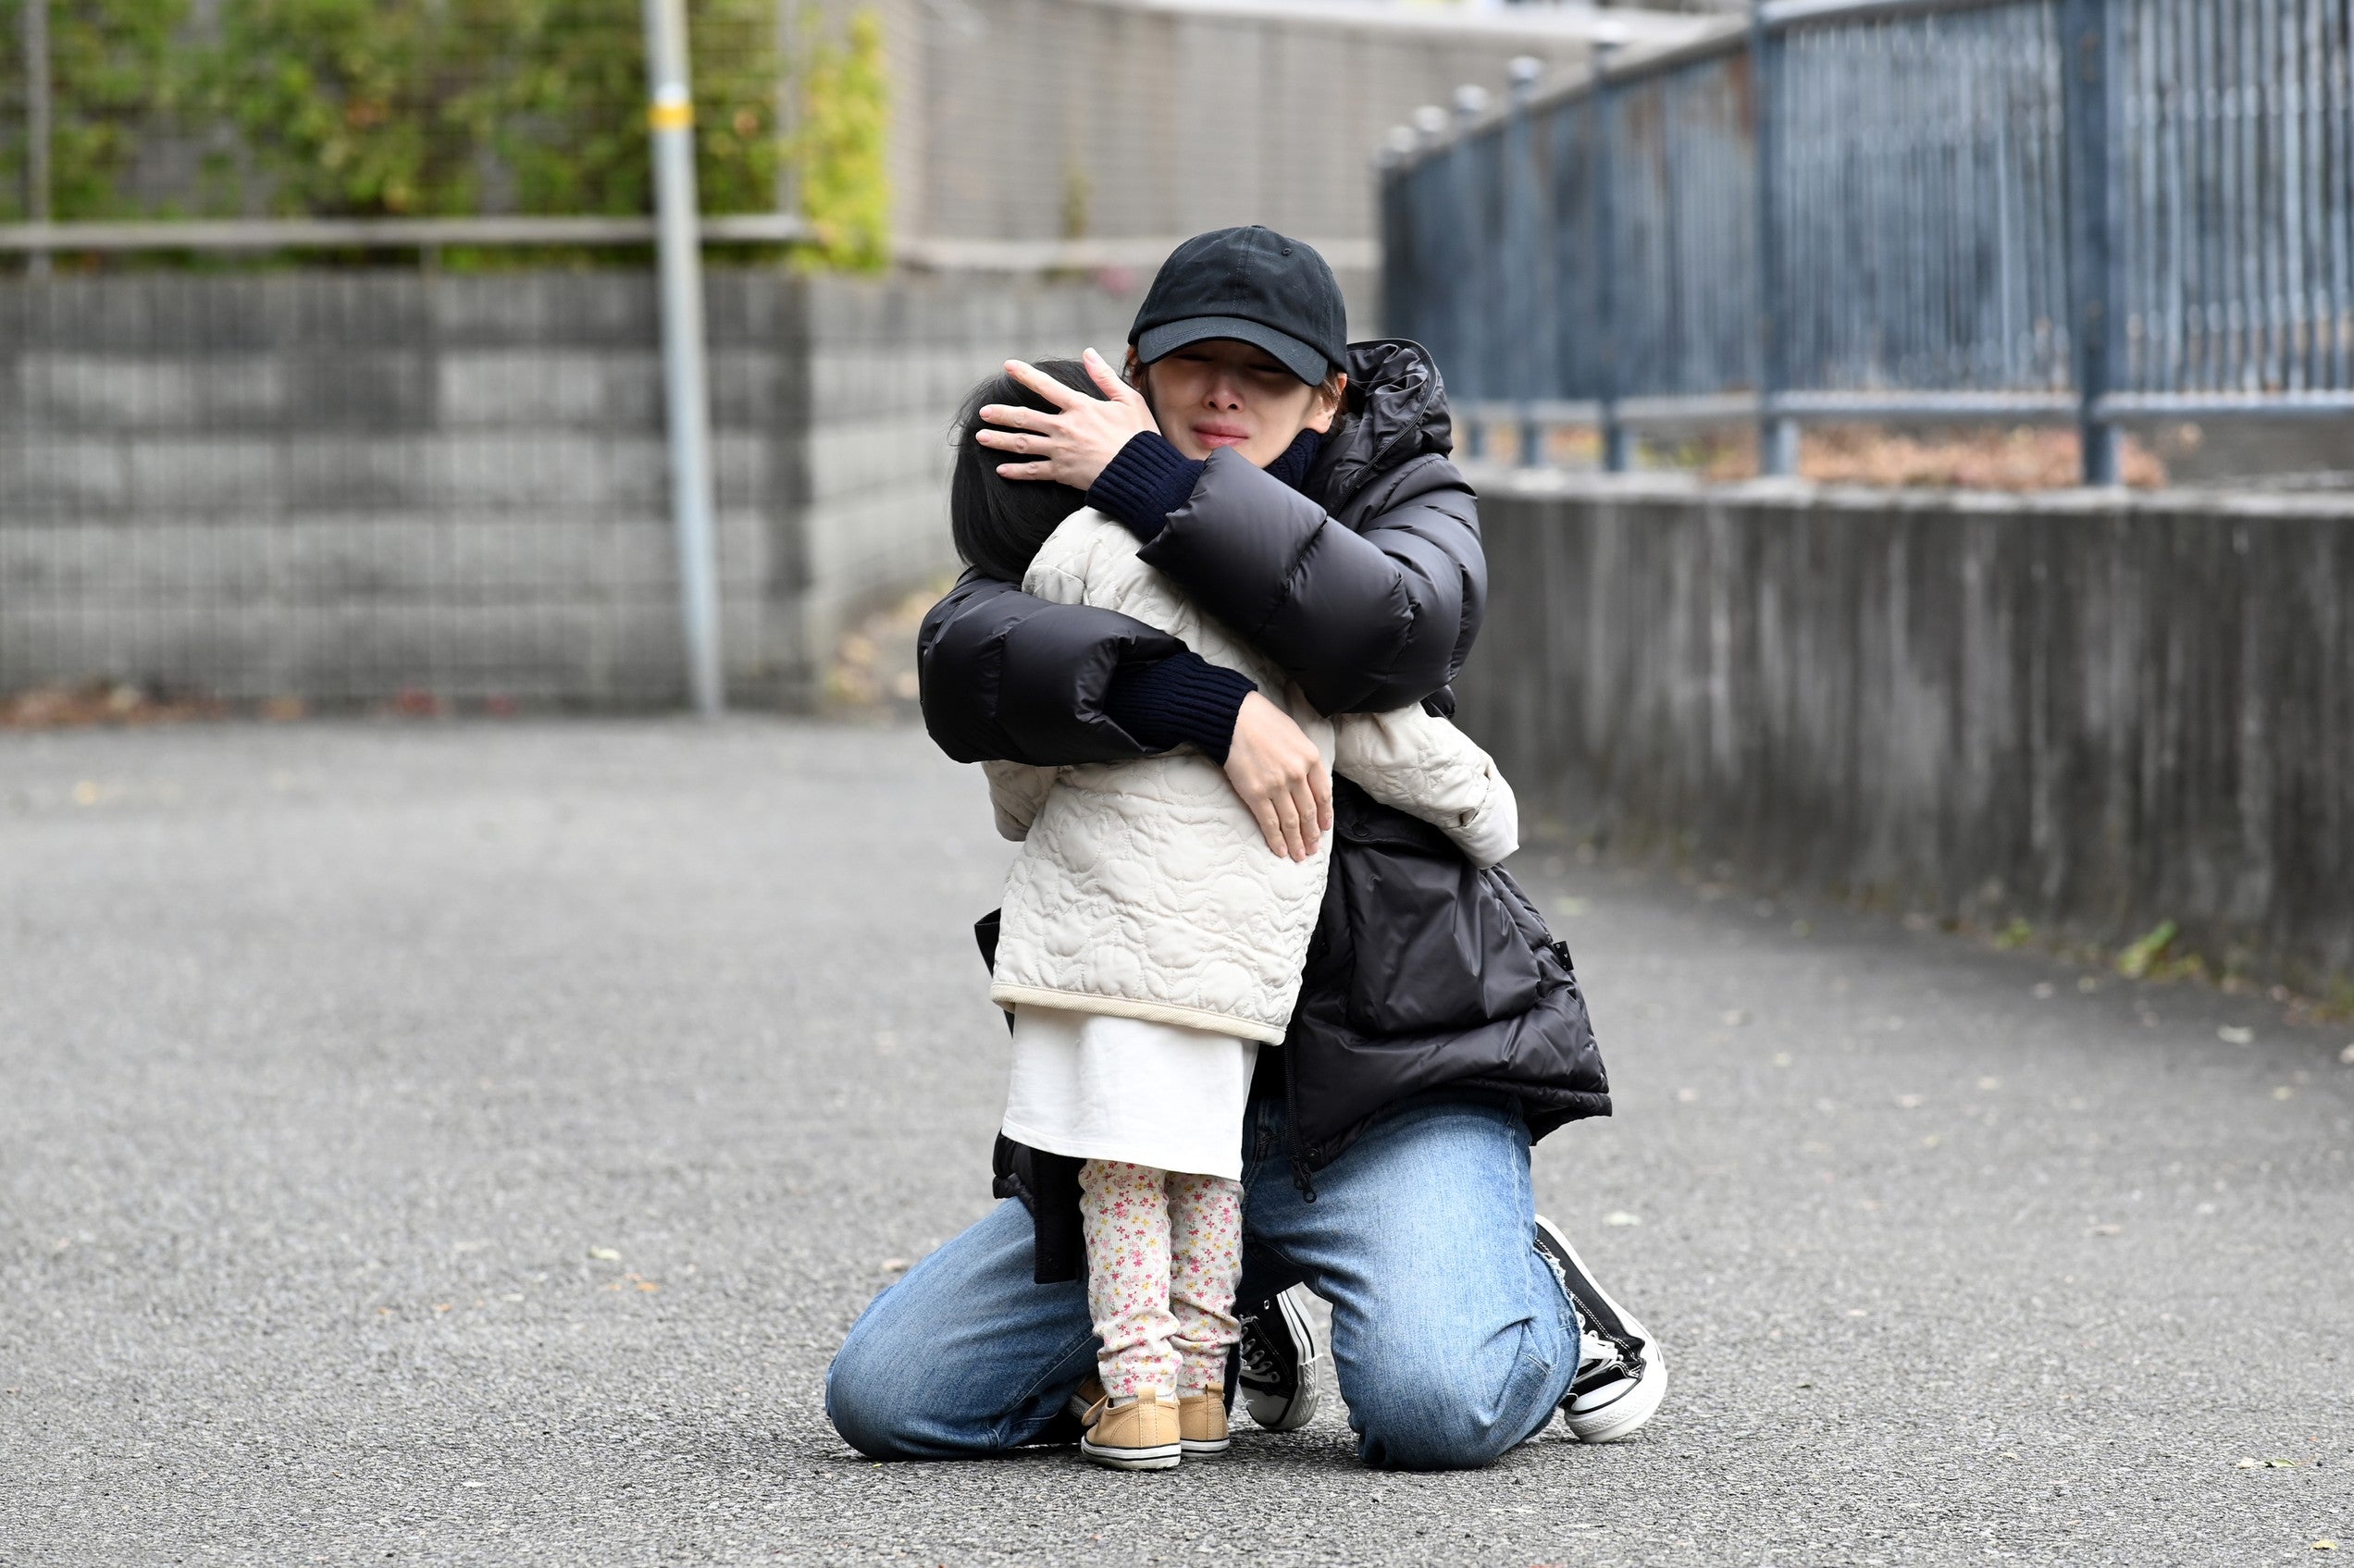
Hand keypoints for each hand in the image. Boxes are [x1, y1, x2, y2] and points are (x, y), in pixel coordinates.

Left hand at [975, 347, 1158, 490]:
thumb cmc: (1140, 436)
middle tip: (983, 413)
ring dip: (1000, 441)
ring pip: (1023, 444)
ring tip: (981, 437)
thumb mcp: (1128, 400)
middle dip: (1002, 415)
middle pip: (1026, 418)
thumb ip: (1105, 377)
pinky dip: (1017, 472)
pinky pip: (1034, 472)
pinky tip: (1001, 470)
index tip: (1007, 366)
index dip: (1026, 374)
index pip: (1047, 386)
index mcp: (1081, 407)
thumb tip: (1088, 352)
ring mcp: (1061, 451)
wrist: (1142, 473)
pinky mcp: (1063, 473)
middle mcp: (1065, 428)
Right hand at [1223, 692, 1332, 861]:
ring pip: (1291, 822)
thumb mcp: (1295, 734)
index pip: (1324, 795)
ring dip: (1297, 842)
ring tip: (1299, 855)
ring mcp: (1278, 786)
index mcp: (1311, 758)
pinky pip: (1270, 822)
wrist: (1233, 718)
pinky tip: (1281, 850)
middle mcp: (1298, 774)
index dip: (1325, 815)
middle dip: (1311, 834)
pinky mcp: (1256, 794)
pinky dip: (1277, 839)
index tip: (1324, 828)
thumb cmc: (1262, 721)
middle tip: (1312, 849)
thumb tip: (1307, 780)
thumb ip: (1304, 758)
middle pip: (1309, 812)